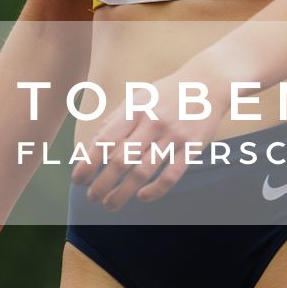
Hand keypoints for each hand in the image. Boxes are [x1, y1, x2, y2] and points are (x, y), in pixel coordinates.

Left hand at [71, 63, 233, 209]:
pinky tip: (141, 197)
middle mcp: (153, 122)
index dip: (88, 163)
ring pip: (143, 171)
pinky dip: (155, 190)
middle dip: (102, 184)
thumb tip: (91, 145)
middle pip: (121, 160)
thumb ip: (115, 120)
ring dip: (123, 193)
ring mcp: (173, 136)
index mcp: (135, 109)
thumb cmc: (166, 93)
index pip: (105, 140)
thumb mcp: (137, 97)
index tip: (77, 180)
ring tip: (110, 204)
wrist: (209, 82)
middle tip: (92, 198)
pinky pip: (171, 175)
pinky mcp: (192, 147)